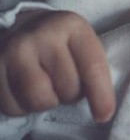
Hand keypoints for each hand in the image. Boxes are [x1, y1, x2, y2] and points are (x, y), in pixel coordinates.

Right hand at [0, 10, 114, 122]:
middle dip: (70, 94)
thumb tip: (103, 108)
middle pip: (67, 89)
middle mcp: (42, 35)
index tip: (104, 115)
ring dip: (47, 102)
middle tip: (63, 82)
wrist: (20, 27)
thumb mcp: (80, 41)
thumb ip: (92, 67)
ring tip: (46, 86)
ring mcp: (15, 51)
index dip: (101, 95)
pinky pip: (14, 107)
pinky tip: (25, 89)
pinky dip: (23, 106)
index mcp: (72, 26)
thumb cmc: (59, 40)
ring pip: (39, 101)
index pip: (92, 66)